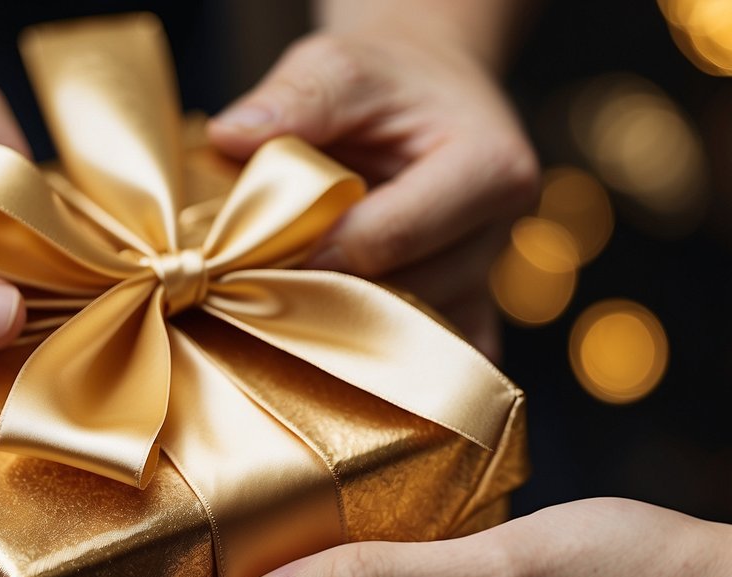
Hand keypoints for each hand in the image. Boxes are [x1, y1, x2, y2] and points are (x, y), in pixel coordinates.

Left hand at [208, 17, 538, 358]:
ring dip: (340, 330)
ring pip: (404, 337)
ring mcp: (485, 283)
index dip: (313, 254)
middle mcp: (498, 237)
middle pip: (398, 298)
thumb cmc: (387, 78)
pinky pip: (419, 358)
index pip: (390, 239)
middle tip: (252, 290)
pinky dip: (369, 357)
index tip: (250, 257)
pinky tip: (321, 339)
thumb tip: (232, 135)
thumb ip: (295, 98)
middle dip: (322, 297)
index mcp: (490, 169)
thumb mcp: (341, 64)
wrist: (426, 90)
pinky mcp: (466, 311)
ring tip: (281, 305)